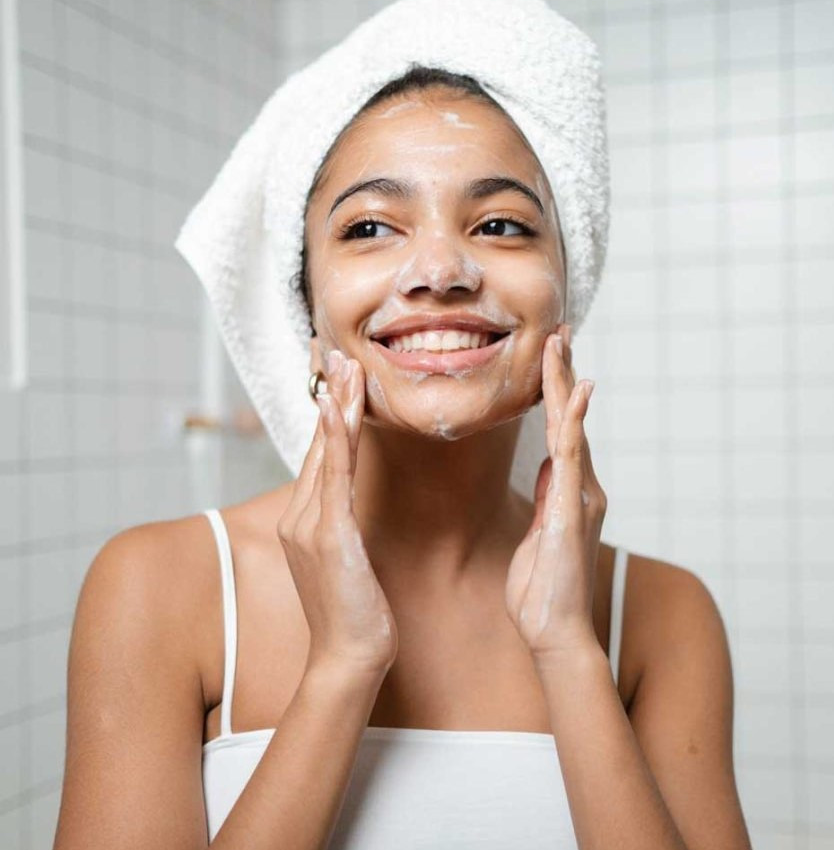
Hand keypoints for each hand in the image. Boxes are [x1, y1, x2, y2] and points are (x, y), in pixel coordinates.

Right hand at [276, 349, 397, 676]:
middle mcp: (301, 516)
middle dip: (329, 396)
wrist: (348, 657)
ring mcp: (310, 524)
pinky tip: (337, 408)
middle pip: (319, 444)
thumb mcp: (346, 561)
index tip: (337, 378)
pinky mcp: (329, 534)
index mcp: (305, 520)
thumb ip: (342, 527)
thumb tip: (351, 507)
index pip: (320, 456)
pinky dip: (335, 437)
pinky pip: (334, 475)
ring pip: (326, 451)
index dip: (329, 414)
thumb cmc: (354, 613)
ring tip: (344, 365)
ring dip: (335, 404)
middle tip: (337, 354)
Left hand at [505, 323, 607, 661]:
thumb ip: (549, 497)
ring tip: (560, 343)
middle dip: (563, 374)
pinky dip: (573, 420)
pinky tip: (574, 391)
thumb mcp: (539, 533)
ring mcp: (579, 494)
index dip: (556, 392)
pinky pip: (572, 455)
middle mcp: (580, 486)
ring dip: (565, 383)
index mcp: (568, 491)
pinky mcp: (572, 507)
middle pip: (569, 418)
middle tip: (560, 332)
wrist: (555, 631)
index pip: (561, 430)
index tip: (551, 356)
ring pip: (571, 426)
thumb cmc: (543, 590)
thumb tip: (550, 465)